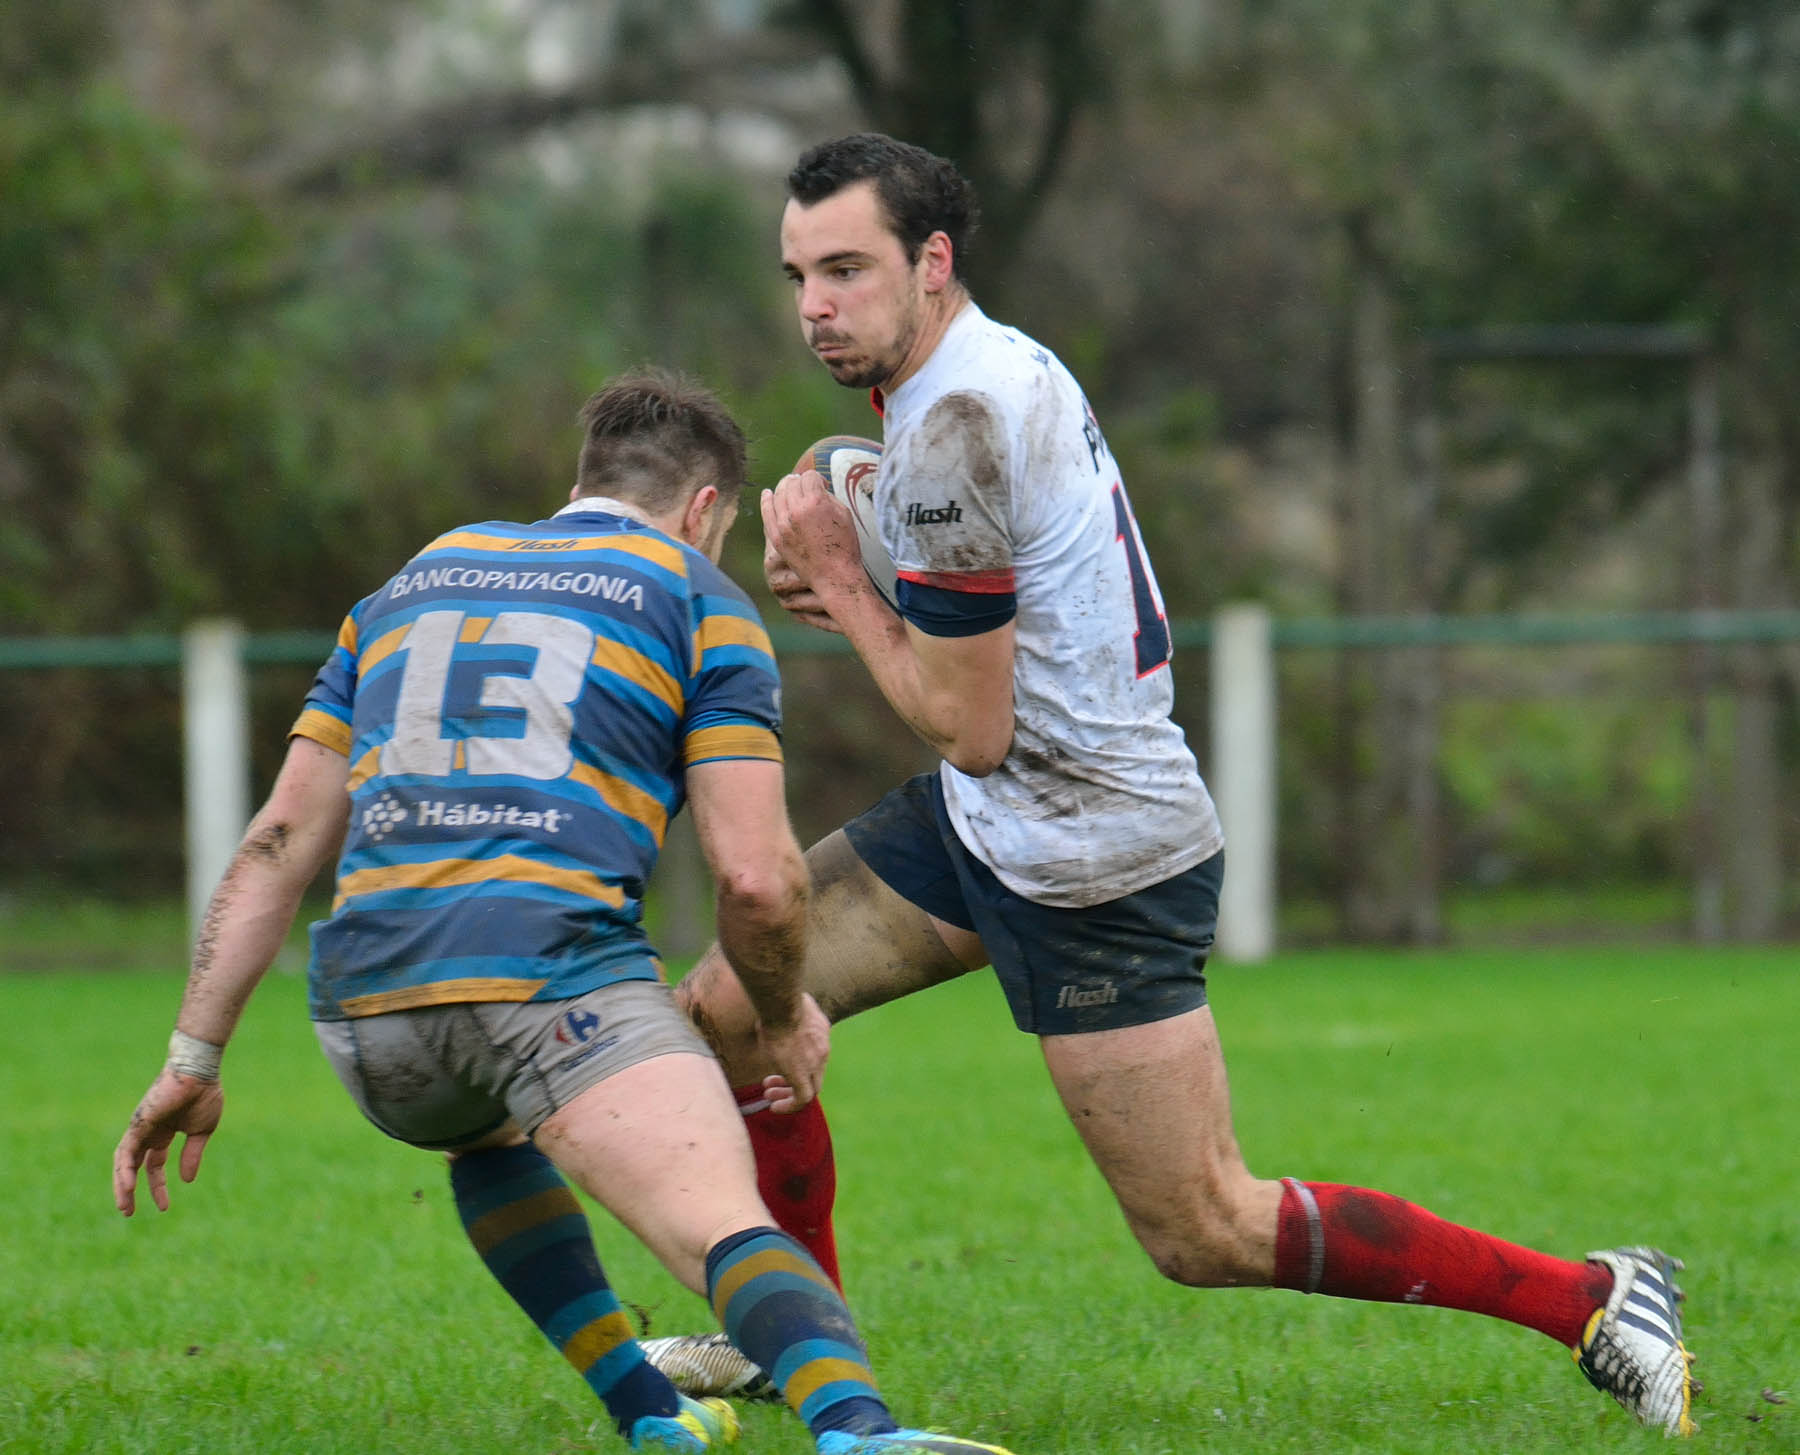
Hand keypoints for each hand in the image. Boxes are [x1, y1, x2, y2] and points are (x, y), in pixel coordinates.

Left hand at [114, 1069, 223, 1215]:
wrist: (199, 1072)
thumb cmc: (204, 1094)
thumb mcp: (202, 1132)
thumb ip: (192, 1155)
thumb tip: (186, 1180)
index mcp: (164, 1133)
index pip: (155, 1165)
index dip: (158, 1186)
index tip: (163, 1207)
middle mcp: (148, 1132)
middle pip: (133, 1166)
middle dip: (130, 1190)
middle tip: (128, 1212)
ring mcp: (140, 1128)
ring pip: (123, 1161)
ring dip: (122, 1184)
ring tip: (124, 1206)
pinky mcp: (138, 1124)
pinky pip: (126, 1151)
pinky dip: (125, 1169)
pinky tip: (128, 1186)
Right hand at [753, 993, 830, 1110]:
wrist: (781, 1007)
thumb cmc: (777, 1001)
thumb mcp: (784, 1007)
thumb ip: (784, 1012)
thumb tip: (771, 1007)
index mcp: (820, 1029)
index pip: (816, 1052)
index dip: (800, 1061)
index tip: (781, 1064)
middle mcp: (822, 1047)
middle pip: (815, 1072)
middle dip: (794, 1079)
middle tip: (772, 1083)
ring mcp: (816, 1062)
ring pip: (809, 1087)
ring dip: (788, 1094)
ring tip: (770, 1096)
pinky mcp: (804, 1074)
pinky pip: (802, 1098)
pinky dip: (790, 1105)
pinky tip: (775, 1108)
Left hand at [761, 473, 867, 620]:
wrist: (834, 575)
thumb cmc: (844, 546)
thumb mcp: (844, 514)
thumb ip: (828, 496)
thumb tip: (816, 488)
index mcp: (816, 502)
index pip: (809, 476)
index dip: (817, 478)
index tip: (822, 484)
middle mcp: (796, 511)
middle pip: (792, 483)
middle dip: (800, 481)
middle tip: (806, 486)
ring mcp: (783, 525)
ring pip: (778, 494)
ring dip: (785, 487)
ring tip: (790, 486)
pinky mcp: (776, 537)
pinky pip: (767, 513)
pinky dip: (766, 500)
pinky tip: (767, 493)